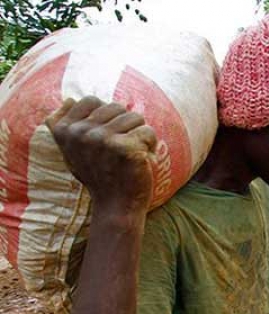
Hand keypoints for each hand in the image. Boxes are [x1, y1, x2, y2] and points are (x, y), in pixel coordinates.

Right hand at [46, 96, 156, 219]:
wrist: (115, 207)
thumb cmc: (99, 177)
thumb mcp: (73, 152)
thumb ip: (67, 127)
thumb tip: (70, 99)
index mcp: (65, 130)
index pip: (91, 100)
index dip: (107, 117)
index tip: (107, 139)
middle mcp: (80, 132)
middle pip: (116, 107)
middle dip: (126, 126)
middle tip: (122, 151)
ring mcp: (101, 139)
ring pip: (135, 116)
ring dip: (140, 135)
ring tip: (132, 154)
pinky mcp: (124, 147)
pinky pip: (148, 131)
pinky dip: (151, 146)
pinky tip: (143, 160)